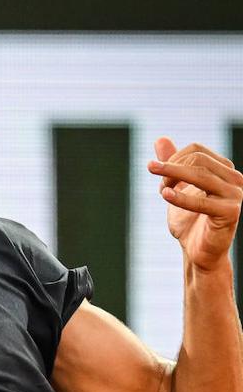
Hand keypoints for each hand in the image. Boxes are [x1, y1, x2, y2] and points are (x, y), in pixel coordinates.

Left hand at [148, 137, 242, 271]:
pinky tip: (165, 195)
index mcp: (224, 169)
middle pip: (197, 160)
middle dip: (172, 170)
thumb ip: (172, 164)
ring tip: (157, 187)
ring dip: (173, 178)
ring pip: (201, 175)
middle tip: (159, 186)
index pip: (195, 150)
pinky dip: (181, 197)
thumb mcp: (176, 188)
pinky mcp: (231, 212)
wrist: (198, 252)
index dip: (173, 160)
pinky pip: (203, 201)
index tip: (160, 176)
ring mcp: (235, 195)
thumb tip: (160, 139)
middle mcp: (234, 178)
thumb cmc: (189, 220)